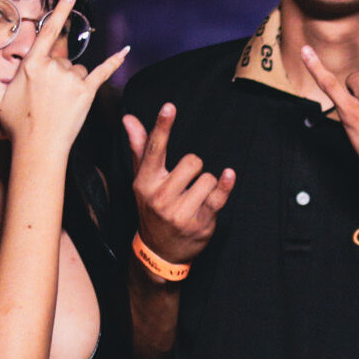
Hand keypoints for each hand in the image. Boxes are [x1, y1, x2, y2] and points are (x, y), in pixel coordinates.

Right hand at [0, 0, 129, 157]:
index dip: (62, 5)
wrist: (38, 149)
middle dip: (56, 74)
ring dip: (72, 82)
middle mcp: (54, 68)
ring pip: (78, 70)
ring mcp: (72, 80)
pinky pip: (104, 71)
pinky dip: (115, 61)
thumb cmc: (14, 123)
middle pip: (62, 58)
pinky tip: (126, 50)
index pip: (49, 28)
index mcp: (32, 64)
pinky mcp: (88, 93)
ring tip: (60, 104)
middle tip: (46, 97)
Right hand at [124, 104, 234, 264]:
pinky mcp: (201, 222)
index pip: (154, 150)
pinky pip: (218, 195)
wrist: (160, 251)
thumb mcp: (142, 181)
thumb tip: (129, 119)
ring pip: (208, 177)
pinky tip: (229, 175)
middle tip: (185, 184)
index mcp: (145, 183)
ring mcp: (180, 212)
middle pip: (192, 161)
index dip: (163, 126)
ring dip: (207, 183)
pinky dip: (226, 184)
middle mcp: (160, 197)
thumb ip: (140, 148)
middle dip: (194, 168)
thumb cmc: (152, 207)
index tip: (169, 106)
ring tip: (194, 198)